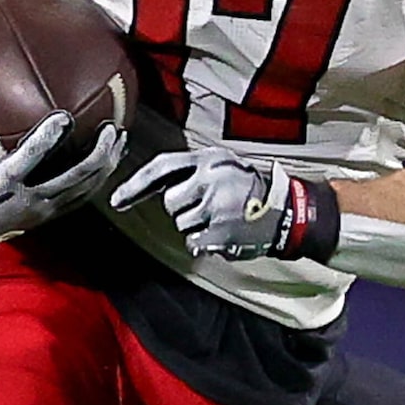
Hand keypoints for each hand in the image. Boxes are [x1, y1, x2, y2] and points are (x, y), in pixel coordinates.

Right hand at [0, 76, 123, 245]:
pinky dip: (101, 175)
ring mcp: (45, 209)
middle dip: (95, 155)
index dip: (48, 139)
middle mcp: (28, 198)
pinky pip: (84, 194)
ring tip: (120, 137)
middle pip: (71, 178)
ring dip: (105, 164)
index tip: (64, 117)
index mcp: (3, 182)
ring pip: (84, 188)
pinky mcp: (54, 213)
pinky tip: (114, 154)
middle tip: (110, 128)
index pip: (29, 159)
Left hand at [110, 146, 337, 262]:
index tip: (116, 201)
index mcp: (208, 161)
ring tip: (221, 218)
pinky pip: (195, 243)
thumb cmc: (251, 188)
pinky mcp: (221, 233)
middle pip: (170, 203)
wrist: (288, 210)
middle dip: (183, 209)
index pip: (162, 169)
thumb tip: (156, 189)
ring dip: (196, 226)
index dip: (136, 185)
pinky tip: (225, 232)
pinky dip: (206, 243)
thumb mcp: (224, 166)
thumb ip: (193, 173)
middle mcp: (210, 182)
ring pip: (182, 225)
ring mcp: (215, 209)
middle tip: (208, 206)